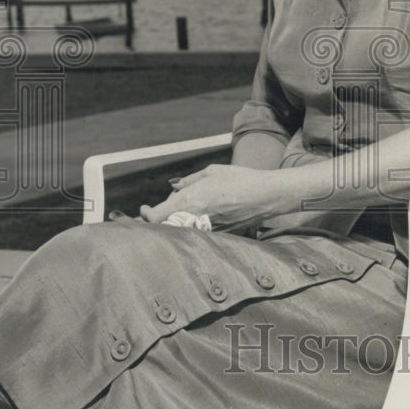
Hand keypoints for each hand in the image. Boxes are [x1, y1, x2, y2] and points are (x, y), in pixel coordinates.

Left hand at [139, 164, 284, 226]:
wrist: (265, 196)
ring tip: (179, 214)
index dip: (145, 215)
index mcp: (189, 200)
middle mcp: (194, 218)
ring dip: (174, 224)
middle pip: (165, 227)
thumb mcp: (211, 172)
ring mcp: (206, 229)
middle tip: (159, 211)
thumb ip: (189, 181)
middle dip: (159, 219)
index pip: (156, 216)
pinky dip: (191, 228)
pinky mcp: (218, 236)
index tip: (143, 210)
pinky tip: (198, 219)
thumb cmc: (239, 179)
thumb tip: (173, 186)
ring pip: (180, 232)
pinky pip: (196, 234)